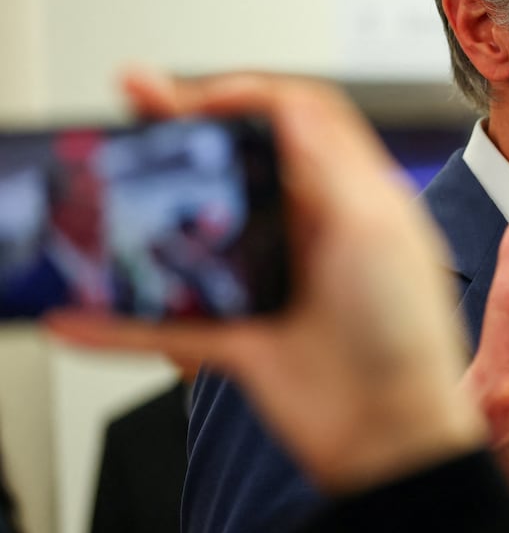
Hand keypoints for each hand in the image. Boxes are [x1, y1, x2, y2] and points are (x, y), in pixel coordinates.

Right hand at [46, 69, 485, 493]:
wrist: (393, 436)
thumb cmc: (408, 336)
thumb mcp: (377, 230)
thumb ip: (329, 164)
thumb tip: (287, 103)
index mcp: (351, 197)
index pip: (299, 119)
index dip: (249, 95)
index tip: (200, 95)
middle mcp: (308, 232)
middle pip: (238, 164)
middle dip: (185, 130)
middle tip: (137, 102)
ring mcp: (270, 283)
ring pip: (194, 235)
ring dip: (145, 209)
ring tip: (101, 179)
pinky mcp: (240, 338)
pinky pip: (166, 323)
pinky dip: (119, 321)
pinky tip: (76, 313)